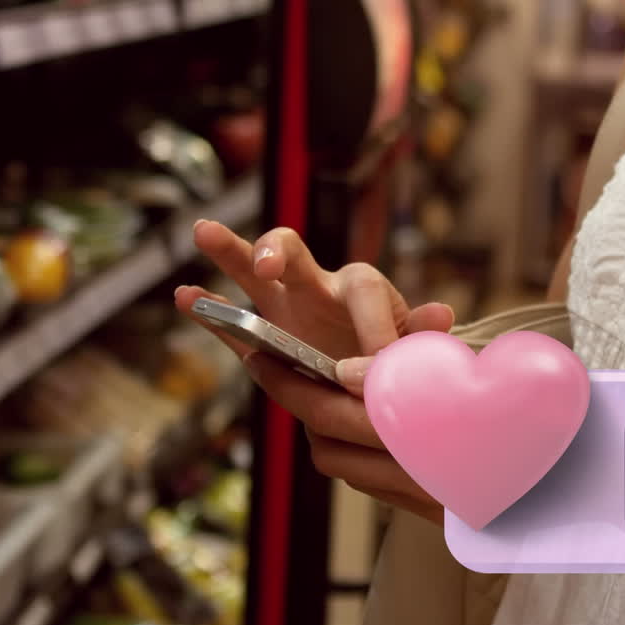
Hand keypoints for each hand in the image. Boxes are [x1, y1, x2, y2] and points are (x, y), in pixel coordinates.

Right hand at [174, 220, 450, 523]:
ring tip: (204, 231)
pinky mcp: (261, 333)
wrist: (372, 393)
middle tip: (269, 265)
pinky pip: (230, 321)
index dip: (370, 332)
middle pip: (298, 253)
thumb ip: (422, 335)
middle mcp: (319, 286)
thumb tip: (441, 314)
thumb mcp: (415, 351)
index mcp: (365, 288)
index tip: (371, 378)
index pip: (366, 295)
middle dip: (281, 253)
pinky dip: (208, 310)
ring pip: (253, 272)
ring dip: (231, 252)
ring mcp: (284, 306)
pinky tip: (183, 296)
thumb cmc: (396, 363)